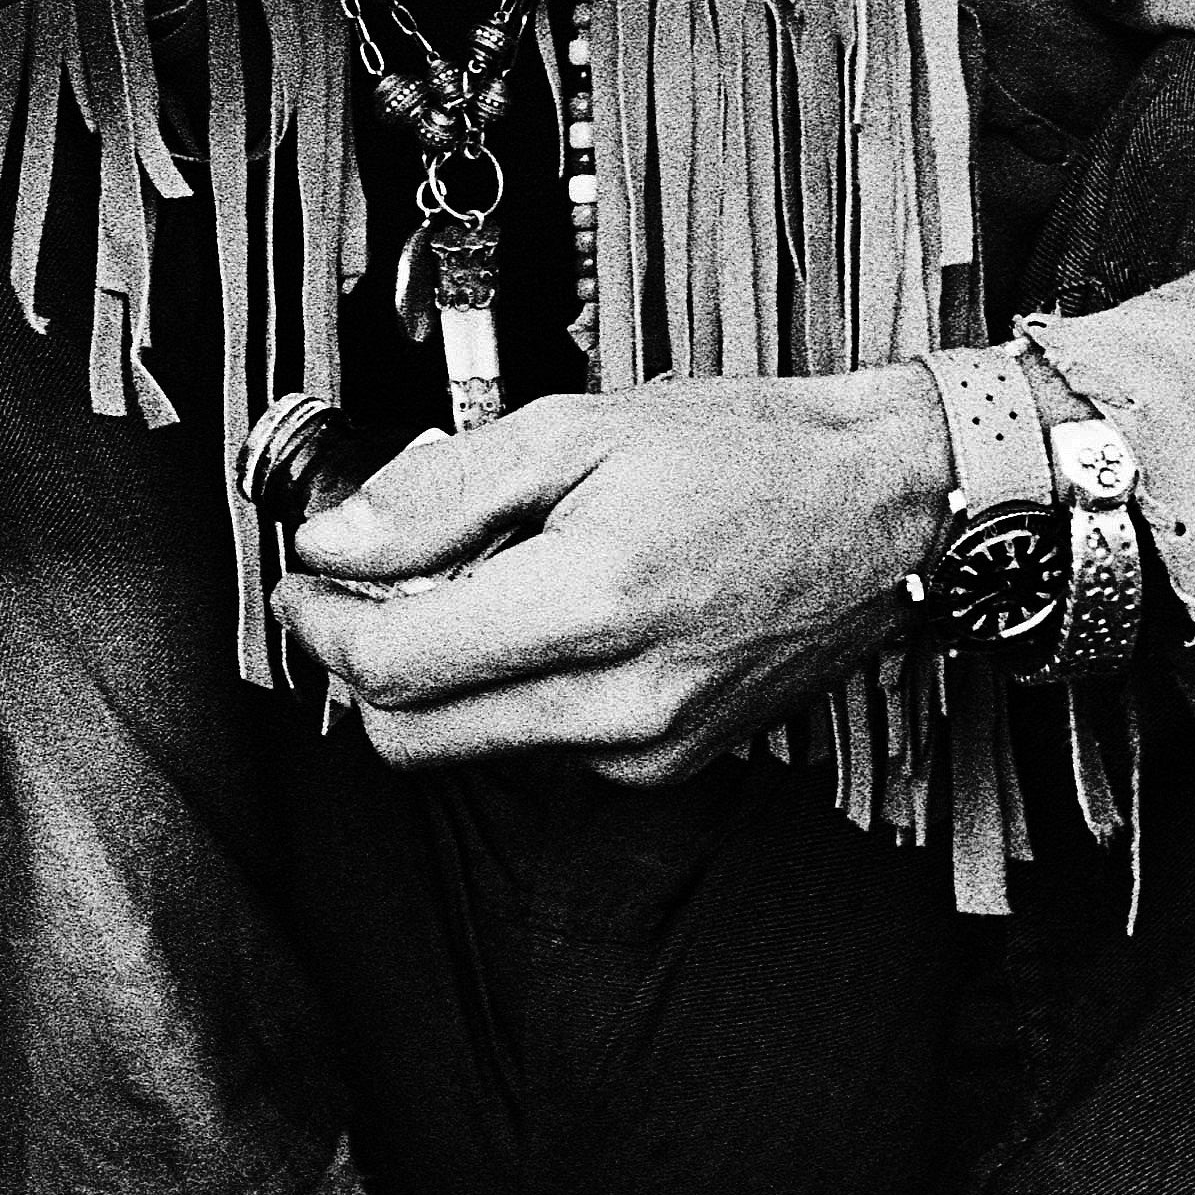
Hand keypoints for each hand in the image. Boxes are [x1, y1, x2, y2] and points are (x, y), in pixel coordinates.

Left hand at [269, 368, 952, 786]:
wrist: (886, 512)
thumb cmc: (750, 454)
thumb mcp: (579, 428)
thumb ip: (443, 490)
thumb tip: (337, 538)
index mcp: (594, 604)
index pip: (395, 667)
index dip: (322, 623)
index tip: (308, 576)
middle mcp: (620, 703)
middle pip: (412, 736)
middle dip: (362, 664)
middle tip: (361, 586)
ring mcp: (647, 749)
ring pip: (470, 747)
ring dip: (439, 677)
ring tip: (474, 579)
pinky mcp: (668, 765)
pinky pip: (541, 745)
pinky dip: (512, 689)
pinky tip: (547, 613)